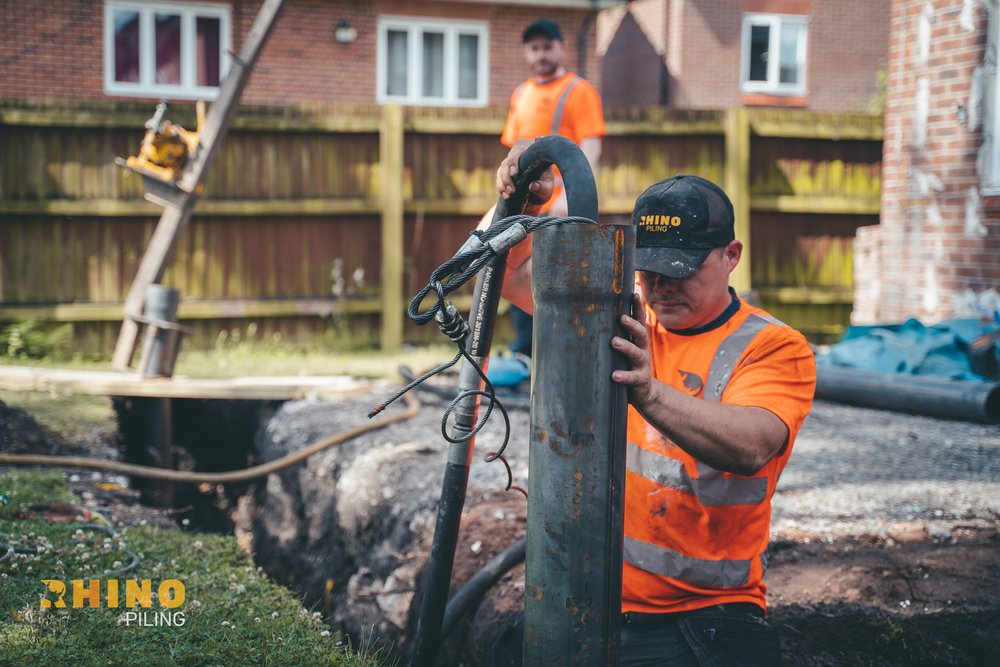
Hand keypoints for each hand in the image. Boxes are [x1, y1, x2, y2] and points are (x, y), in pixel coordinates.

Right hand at [496, 142, 554, 206]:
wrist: (536, 198)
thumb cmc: (544, 188)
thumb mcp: (547, 190)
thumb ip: (543, 188)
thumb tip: (533, 186)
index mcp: (529, 156)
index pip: (517, 151)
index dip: (513, 160)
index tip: (514, 173)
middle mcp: (517, 160)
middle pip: (506, 163)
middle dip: (506, 177)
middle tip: (512, 190)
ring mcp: (509, 168)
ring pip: (500, 172)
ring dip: (502, 184)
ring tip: (509, 194)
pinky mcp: (503, 177)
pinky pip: (498, 181)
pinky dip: (501, 188)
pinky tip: (506, 196)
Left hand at [611, 293, 655, 407]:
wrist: (645, 393)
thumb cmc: (629, 366)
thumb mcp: (626, 349)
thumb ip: (617, 335)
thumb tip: (596, 316)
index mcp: (638, 341)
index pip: (640, 321)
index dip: (638, 307)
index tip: (634, 294)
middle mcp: (642, 350)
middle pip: (641, 334)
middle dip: (632, 324)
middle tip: (621, 317)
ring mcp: (642, 365)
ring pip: (636, 353)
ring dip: (626, 347)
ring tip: (614, 342)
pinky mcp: (640, 380)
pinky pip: (633, 377)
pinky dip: (624, 376)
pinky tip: (615, 375)